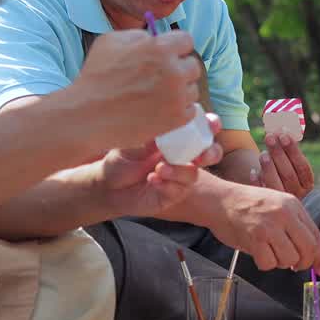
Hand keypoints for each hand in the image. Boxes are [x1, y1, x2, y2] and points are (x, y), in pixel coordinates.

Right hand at [70, 29, 202, 148]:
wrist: (87, 116)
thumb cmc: (95, 77)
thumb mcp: (111, 42)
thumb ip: (139, 35)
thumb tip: (154, 38)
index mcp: (159, 48)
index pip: (187, 40)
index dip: (176, 47)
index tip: (168, 55)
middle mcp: (173, 70)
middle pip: (193, 66)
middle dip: (179, 69)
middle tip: (161, 78)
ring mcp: (177, 96)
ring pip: (192, 89)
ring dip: (179, 91)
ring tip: (156, 96)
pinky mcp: (177, 118)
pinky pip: (190, 109)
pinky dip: (178, 110)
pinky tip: (159, 109)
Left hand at [99, 113, 224, 216]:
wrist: (107, 187)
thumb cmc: (119, 162)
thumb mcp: (132, 145)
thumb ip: (151, 138)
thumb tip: (168, 126)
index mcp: (176, 140)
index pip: (200, 130)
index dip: (211, 125)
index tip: (212, 124)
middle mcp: (182, 158)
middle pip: (210, 153)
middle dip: (211, 153)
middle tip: (200, 156)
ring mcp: (179, 177)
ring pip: (193, 174)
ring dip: (179, 171)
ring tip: (159, 170)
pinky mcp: (172, 195)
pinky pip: (179, 190)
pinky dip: (167, 184)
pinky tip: (152, 180)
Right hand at [213, 184, 319, 274]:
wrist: (220, 200)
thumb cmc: (248, 206)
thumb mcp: (277, 207)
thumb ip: (296, 227)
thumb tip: (314, 256)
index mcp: (293, 205)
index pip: (315, 236)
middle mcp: (284, 214)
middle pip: (307, 250)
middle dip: (302, 264)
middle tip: (294, 265)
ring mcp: (270, 226)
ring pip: (289, 259)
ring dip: (280, 262)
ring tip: (269, 251)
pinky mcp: (255, 238)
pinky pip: (269, 264)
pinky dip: (264, 263)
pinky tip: (258, 253)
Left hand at [258, 133, 315, 197]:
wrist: (273, 192)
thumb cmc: (283, 171)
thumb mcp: (290, 163)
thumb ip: (288, 150)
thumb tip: (279, 129)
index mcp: (307, 184)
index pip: (303, 167)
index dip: (293, 150)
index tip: (284, 135)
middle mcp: (298, 194)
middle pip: (289, 174)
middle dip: (279, 154)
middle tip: (269, 137)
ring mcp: (282, 201)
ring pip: (276, 183)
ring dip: (269, 167)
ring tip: (263, 153)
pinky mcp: (268, 204)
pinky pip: (262, 192)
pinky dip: (257, 181)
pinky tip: (253, 170)